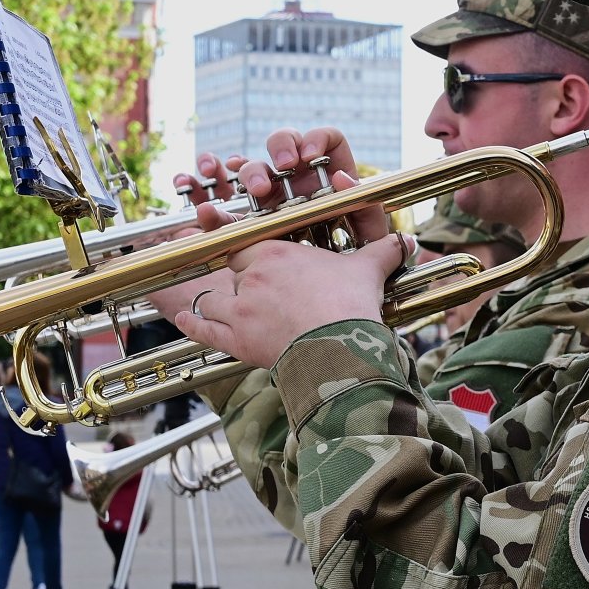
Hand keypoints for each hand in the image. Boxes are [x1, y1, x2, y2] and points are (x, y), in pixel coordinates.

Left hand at [174, 232, 413, 369]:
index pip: (248, 243)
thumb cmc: (350, 304)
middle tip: (245, 284)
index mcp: (277, 254)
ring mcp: (239, 310)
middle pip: (231, 271)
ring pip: (213, 298)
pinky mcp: (236, 340)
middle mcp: (252, 278)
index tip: (238, 243)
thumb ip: (382, 251)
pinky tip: (182, 319)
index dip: (243, 245)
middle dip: (238, 277)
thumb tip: (406, 242)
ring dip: (213, 300)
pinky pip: (203, 329)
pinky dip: (191, 324)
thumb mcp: (367, 270)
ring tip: (210, 301)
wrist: (338, 347)